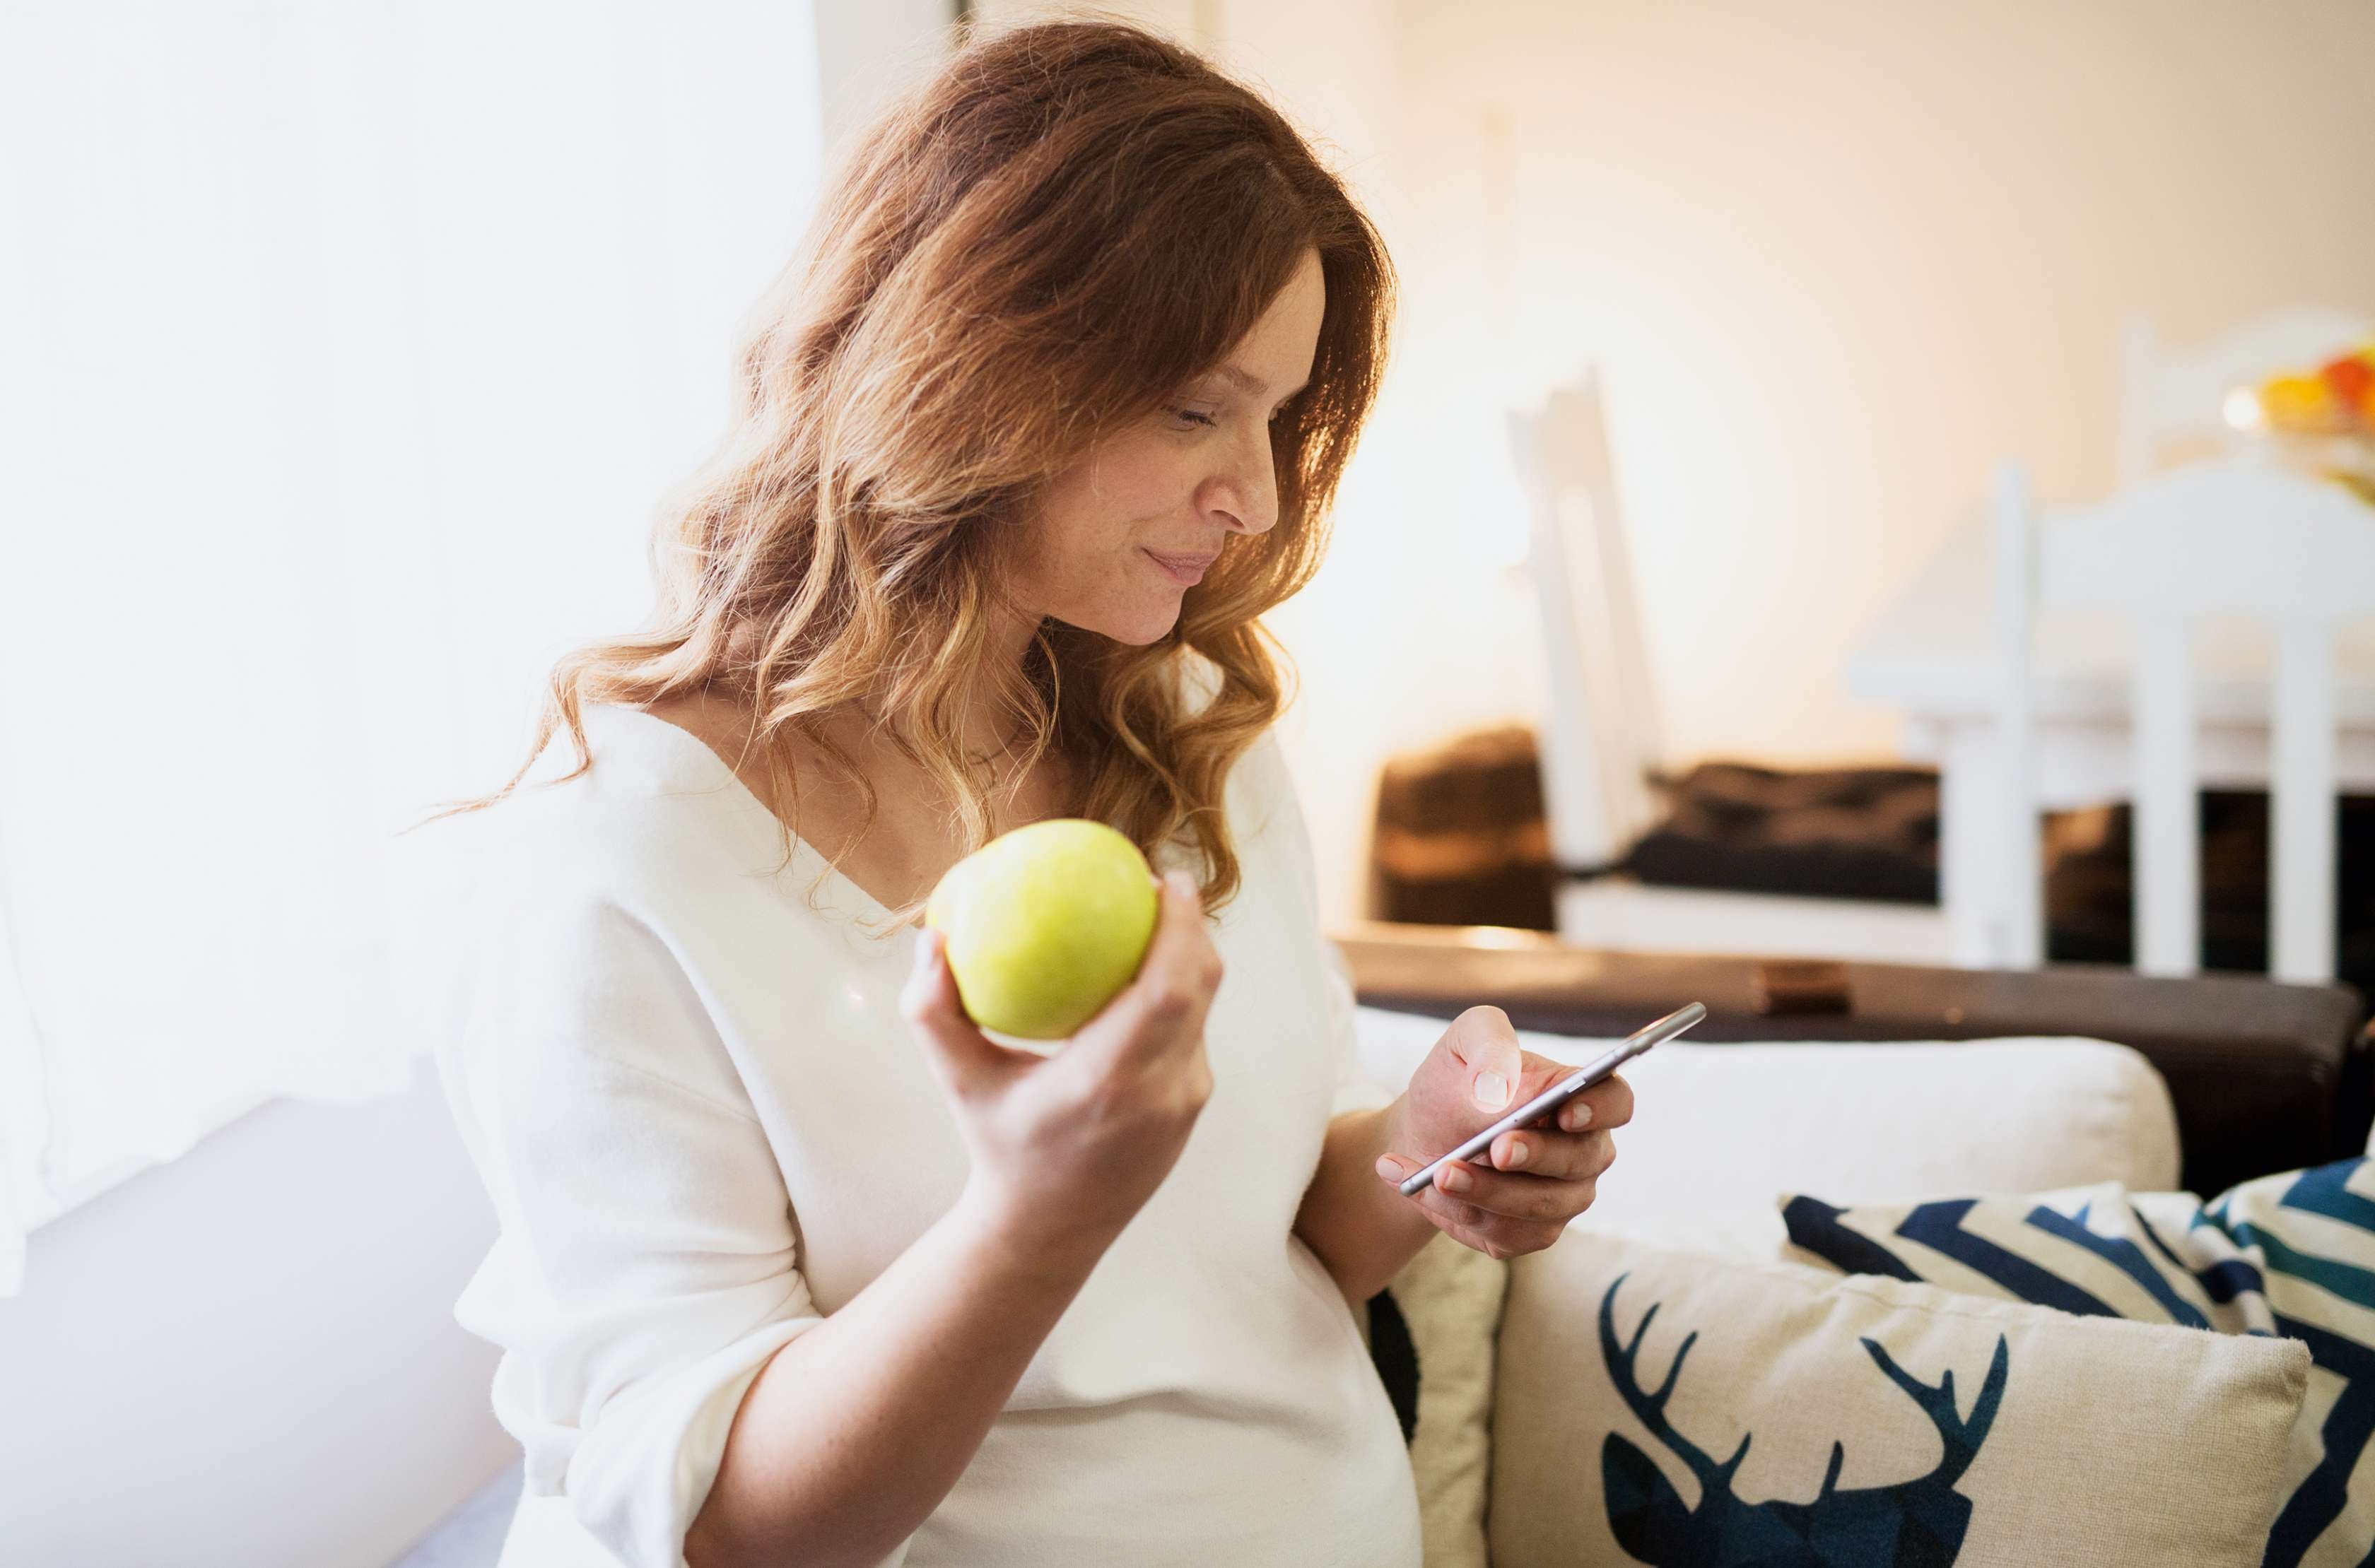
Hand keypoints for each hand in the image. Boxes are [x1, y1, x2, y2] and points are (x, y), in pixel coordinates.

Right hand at [903, 869, 1221, 1256]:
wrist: (1048, 1229)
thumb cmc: (997, 1145)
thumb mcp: (959, 1083)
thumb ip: (934, 1012)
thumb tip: (931, 935)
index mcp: (1108, 1080)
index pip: (1168, 989)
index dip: (1179, 927)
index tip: (1162, 878)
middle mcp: (1160, 1091)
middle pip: (1202, 987)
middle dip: (1192, 926)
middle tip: (1159, 883)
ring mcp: (1185, 1103)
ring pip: (1204, 1009)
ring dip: (1189, 958)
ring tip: (1156, 918)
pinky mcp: (1192, 1109)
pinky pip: (1194, 1034)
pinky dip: (1180, 995)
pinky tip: (1148, 971)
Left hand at [1371, 1005, 1632, 1260]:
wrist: (1423, 1133)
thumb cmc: (1457, 1083)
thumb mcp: (1462, 1043)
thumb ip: (1488, 1043)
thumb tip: (1501, 1083)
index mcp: (1579, 1096)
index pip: (1615, 1102)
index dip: (1599, 1109)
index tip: (1564, 1111)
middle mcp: (1582, 1152)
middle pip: (1579, 1160)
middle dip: (1535, 1155)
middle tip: (1496, 1148)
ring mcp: (1561, 1198)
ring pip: (1538, 1206)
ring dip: (1484, 1191)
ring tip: (1437, 1173)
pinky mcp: (1528, 1233)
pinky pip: (1502, 1232)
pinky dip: (1452, 1209)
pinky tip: (1416, 1183)